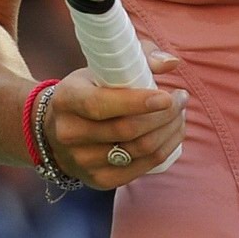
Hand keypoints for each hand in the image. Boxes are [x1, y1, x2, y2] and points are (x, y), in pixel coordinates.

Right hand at [42, 50, 186, 188]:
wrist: (58, 129)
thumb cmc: (90, 89)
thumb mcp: (103, 67)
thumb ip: (139, 57)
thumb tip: (172, 63)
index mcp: (67, 99)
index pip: (101, 105)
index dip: (137, 102)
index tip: (167, 96)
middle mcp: (70, 133)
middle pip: (127, 130)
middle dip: (164, 115)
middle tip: (181, 99)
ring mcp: (83, 161)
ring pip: (139, 151)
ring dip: (169, 131)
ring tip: (180, 114)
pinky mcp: (99, 180)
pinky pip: (141, 169)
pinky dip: (165, 150)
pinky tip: (172, 133)